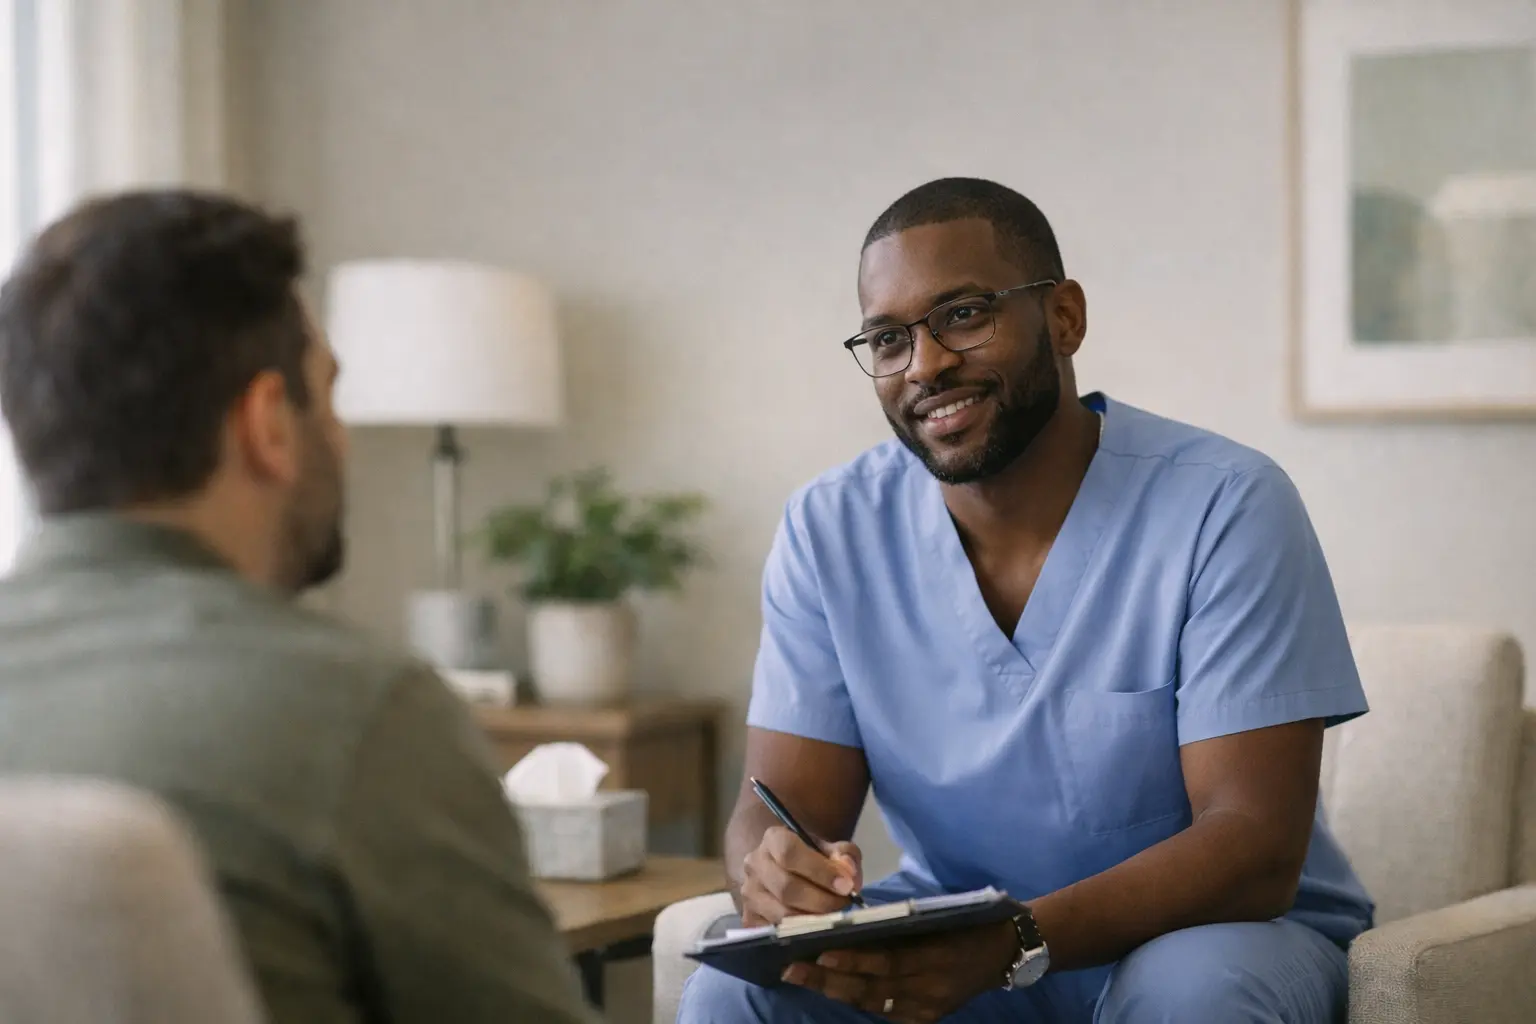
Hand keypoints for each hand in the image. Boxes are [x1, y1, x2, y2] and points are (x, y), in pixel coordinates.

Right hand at [739, 826, 861, 925]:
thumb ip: (845, 855)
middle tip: (844, 904)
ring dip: (813, 919)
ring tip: (833, 916)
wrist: (785, 872)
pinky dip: (800, 933)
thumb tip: (848, 872)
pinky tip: (816, 929)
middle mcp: (754, 864)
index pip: (789, 852)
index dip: (819, 870)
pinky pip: (776, 932)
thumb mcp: (831, 850)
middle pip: (786, 887)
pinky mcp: (749, 919)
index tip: (845, 885)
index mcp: (773, 839)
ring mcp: (748, 893)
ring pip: (782, 913)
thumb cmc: (811, 860)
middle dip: (821, 900)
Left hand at [780, 920, 1016, 1023]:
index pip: (887, 960)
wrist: (1008, 951)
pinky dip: (860, 1001)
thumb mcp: (938, 916)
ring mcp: (929, 1007)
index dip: (853, 959)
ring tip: (805, 978)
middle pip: (873, 987)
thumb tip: (853, 925)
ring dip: (837, 991)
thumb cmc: (969, 922)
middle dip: (829, 979)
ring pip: (874, 1003)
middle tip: (793, 967)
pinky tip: (836, 991)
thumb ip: (900, 925)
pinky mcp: (929, 1018)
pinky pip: (887, 1012)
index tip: (820, 951)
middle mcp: (931, 987)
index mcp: (936, 955)